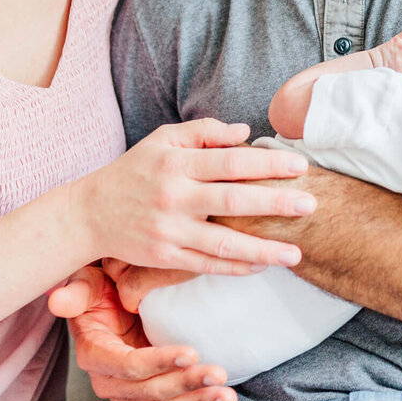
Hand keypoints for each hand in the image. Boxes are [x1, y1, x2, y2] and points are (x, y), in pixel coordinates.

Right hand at [48, 266, 237, 400]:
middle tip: (218, 374)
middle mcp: (109, 382)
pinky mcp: (149, 399)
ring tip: (228, 399)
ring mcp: (129, 394)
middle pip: (149, 392)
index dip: (158, 362)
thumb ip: (76, 292)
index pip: (127, 365)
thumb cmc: (104, 288)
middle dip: (186, 385)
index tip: (192, 351)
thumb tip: (57, 300)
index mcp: (94, 354)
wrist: (116, 303)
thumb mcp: (88, 283)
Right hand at [68, 119, 315, 275]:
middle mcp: (173, 198)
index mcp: (176, 164)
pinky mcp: (164, 257)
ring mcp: (169, 231)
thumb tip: (246, 132)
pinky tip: (262, 266)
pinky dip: (236, 268)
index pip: (231, 163)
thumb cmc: (134, 171)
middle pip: (233, 203)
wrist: (89, 212)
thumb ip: (204, 133)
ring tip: (296, 253)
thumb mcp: (162, 140)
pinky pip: (206, 265)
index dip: (267, 165)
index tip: (300, 166)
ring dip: (263, 250)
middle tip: (311, 204)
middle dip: (275, 204)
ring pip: (224, 244)